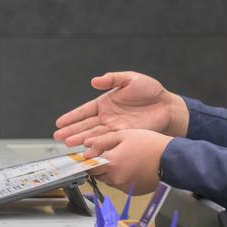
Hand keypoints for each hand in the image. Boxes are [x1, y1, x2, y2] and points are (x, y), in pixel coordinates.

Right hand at [53, 71, 188, 145]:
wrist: (168, 107)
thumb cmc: (150, 91)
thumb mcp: (130, 79)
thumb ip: (112, 79)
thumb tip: (94, 81)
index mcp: (105, 103)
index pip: (84, 111)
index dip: (71, 117)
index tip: (59, 123)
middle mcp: (107, 117)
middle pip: (85, 125)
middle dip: (71, 131)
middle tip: (58, 137)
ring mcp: (114, 127)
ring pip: (93, 134)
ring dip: (80, 139)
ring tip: (68, 144)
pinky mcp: (124, 135)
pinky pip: (107, 140)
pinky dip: (97, 144)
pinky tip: (87, 147)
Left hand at [83, 129, 170, 194]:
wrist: (172, 161)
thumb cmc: (152, 145)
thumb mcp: (124, 135)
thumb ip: (102, 141)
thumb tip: (87, 147)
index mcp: (111, 163)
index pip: (89, 165)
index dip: (89, 159)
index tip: (91, 155)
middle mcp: (116, 178)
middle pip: (97, 174)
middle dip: (100, 165)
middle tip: (110, 155)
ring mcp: (124, 187)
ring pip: (108, 180)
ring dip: (110, 172)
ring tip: (124, 160)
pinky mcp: (132, 191)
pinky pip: (120, 185)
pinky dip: (121, 178)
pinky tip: (131, 168)